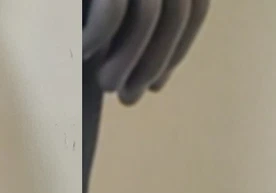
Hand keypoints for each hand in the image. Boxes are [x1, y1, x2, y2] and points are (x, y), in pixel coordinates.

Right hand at [83, 0, 209, 104]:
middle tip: (129, 99)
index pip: (193, 6)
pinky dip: (99, 39)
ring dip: (128, 62)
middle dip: (155, 62)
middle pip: (176, 13)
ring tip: (107, 87)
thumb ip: (136, 20)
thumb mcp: (118, 3)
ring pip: (148, 17)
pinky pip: (112, 12)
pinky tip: (82, 52)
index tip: (156, 86)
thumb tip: (152, 74)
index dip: (178, 48)